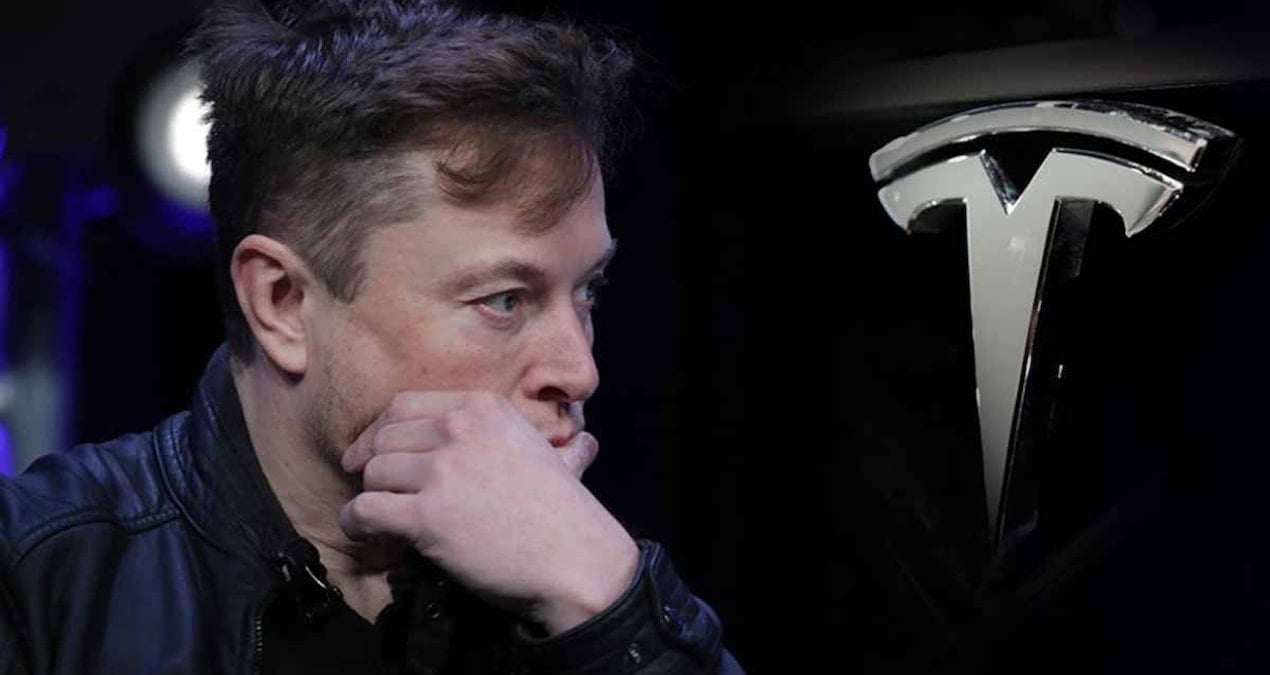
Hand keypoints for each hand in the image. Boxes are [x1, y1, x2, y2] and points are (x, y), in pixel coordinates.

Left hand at [338, 391, 639, 634]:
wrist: (575, 559)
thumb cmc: (567, 515)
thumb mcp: (558, 458)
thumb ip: (554, 443)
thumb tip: (585, 443)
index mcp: (483, 408)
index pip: (404, 406)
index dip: (379, 430)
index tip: (372, 450)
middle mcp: (459, 430)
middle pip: (384, 439)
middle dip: (370, 463)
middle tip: (371, 487)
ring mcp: (442, 471)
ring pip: (373, 473)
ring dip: (368, 495)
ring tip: (374, 515)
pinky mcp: (428, 516)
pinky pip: (366, 510)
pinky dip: (356, 523)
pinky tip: (364, 532)